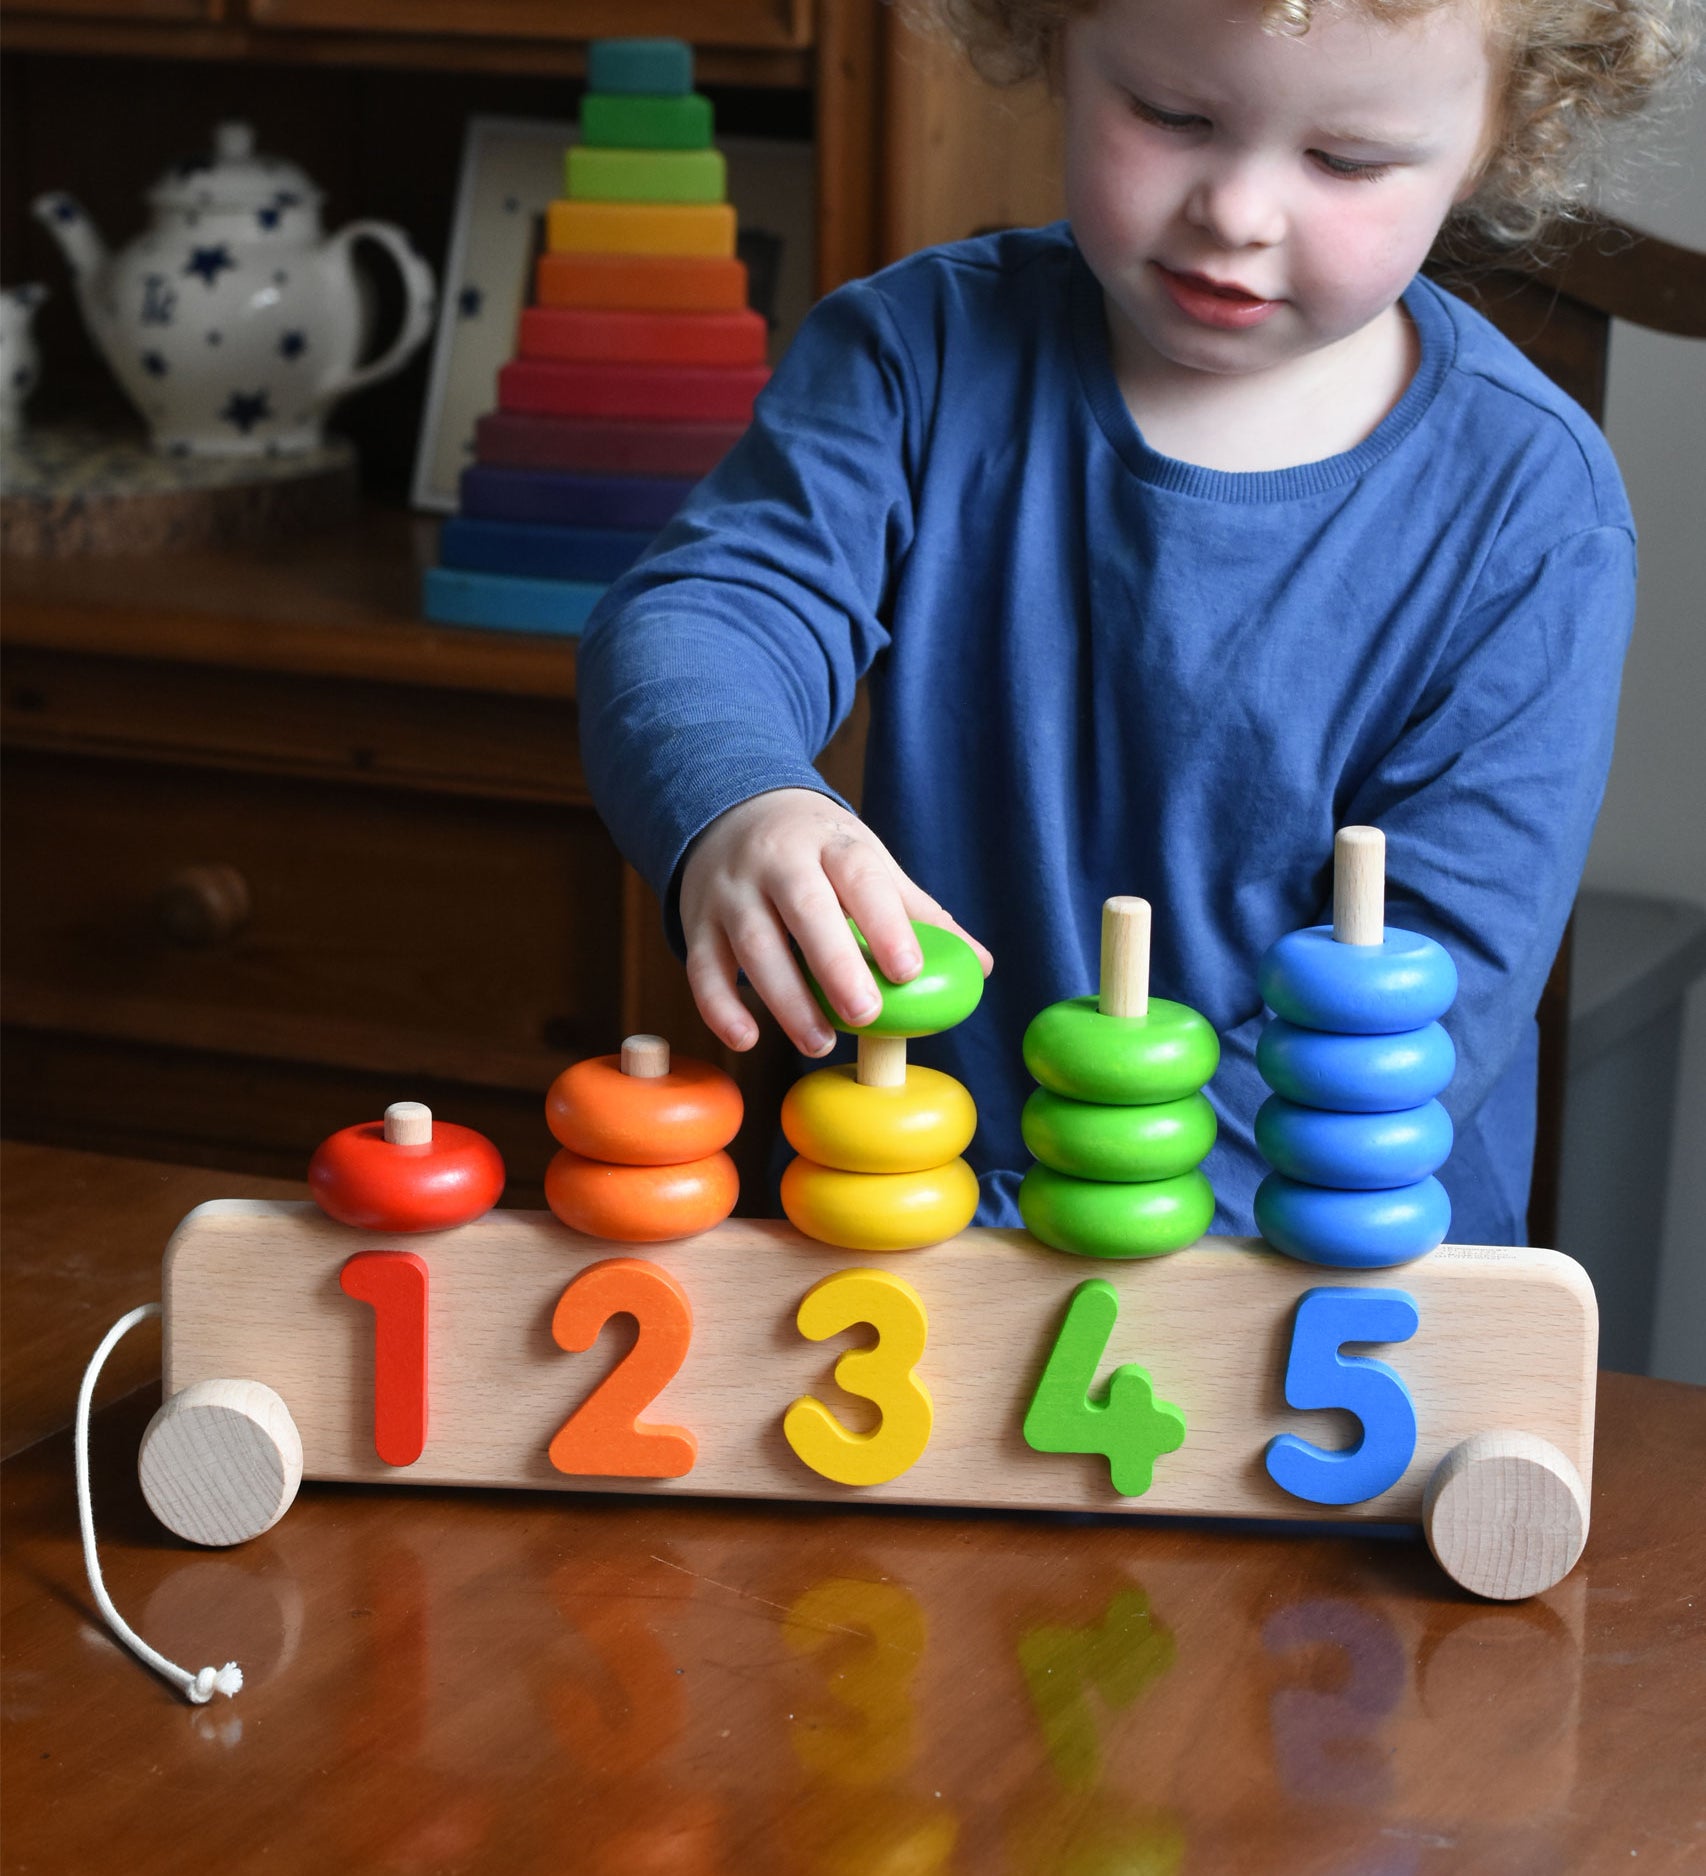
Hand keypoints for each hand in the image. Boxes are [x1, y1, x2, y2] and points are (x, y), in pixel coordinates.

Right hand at [679, 788, 992, 1055]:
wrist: (730, 810)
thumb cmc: (816, 850)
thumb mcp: (865, 861)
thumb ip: (917, 913)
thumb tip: (980, 966)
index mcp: (830, 843)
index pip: (859, 876)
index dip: (884, 923)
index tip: (907, 971)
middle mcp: (776, 862)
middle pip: (804, 910)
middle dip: (835, 965)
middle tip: (866, 1015)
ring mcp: (731, 892)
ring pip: (753, 946)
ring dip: (786, 1001)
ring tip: (820, 1043)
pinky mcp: (698, 923)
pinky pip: (702, 969)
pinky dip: (720, 1008)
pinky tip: (749, 1038)